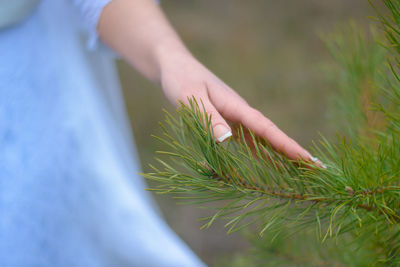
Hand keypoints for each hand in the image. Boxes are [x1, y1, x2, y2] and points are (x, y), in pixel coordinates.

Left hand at [159, 50, 315, 161]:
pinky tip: (268, 165)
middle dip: (292, 152)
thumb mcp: (191, 98)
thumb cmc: (181, 80)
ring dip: (279, 155)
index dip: (287, 145)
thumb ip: (208, 118)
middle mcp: (240, 113)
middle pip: (271, 136)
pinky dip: (260, 153)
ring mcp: (235, 118)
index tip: (308, 159)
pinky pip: (248, 141)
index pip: (267, 129)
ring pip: (262, 140)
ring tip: (299, 171)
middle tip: (316, 169)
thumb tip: (228, 140)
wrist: (175, 67)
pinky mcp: (227, 122)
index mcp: (236, 106)